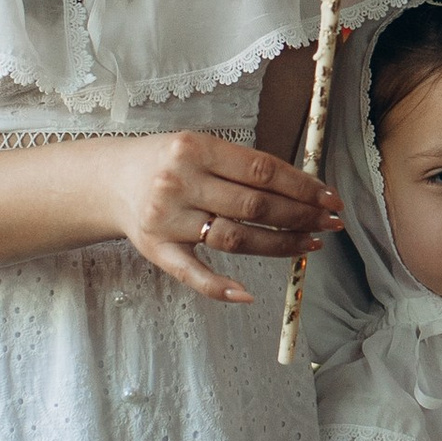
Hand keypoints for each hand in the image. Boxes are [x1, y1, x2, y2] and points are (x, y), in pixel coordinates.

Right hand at [111, 129, 341, 305]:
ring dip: (278, 245)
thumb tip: (301, 188)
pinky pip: (192, 274)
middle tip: (331, 222)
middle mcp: (180, 182)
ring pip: (234, 239)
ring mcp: (168, 219)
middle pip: (254, 206)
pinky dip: (221, 287)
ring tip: (310, 244)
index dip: (302, 187)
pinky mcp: (157, 250)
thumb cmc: (166, 163)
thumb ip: (241, 166)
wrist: (110, 181)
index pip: (262, 170)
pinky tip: (248, 293)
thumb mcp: (199, 147)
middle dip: (300, 216)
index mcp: (196, 149)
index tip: (330, 198)